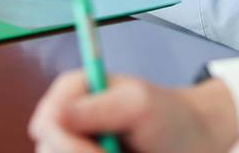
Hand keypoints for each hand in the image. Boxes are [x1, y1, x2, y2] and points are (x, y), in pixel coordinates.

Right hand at [29, 71, 234, 152]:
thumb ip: (97, 108)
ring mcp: (72, 146)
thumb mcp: (137, 104)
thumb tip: (54, 117)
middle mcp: (65, 121)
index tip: (100, 152)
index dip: (66, 142)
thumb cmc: (167, 115)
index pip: (47, 121)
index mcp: (72, 91)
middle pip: (48, 151)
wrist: (192, 142)